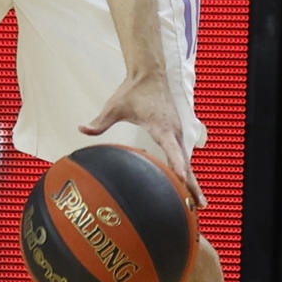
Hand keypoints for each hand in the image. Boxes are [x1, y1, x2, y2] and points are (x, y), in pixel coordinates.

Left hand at [80, 72, 205, 208]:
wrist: (150, 75)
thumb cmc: (133, 91)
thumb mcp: (114, 106)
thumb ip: (100, 121)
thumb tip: (82, 129)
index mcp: (161, 127)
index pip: (172, 150)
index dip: (178, 165)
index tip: (184, 179)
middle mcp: (174, 131)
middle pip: (186, 162)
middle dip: (193, 184)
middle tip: (200, 206)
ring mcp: (177, 132)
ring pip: (187, 160)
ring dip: (193, 180)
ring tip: (199, 204)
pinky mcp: (176, 132)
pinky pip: (183, 155)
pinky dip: (188, 170)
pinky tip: (189, 186)